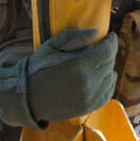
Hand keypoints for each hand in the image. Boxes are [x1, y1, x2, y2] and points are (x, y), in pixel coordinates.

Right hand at [0, 28, 118, 128]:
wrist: (27, 97)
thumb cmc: (38, 67)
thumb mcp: (52, 45)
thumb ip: (74, 36)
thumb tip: (96, 33)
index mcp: (79, 64)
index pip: (108, 50)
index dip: (112, 41)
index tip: (110, 36)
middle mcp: (88, 82)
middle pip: (110, 62)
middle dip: (108, 52)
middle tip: (101, 48)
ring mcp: (90, 97)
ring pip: (110, 77)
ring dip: (107, 67)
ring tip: (97, 62)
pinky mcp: (89, 107)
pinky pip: (108, 92)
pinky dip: (107, 82)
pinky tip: (99, 77)